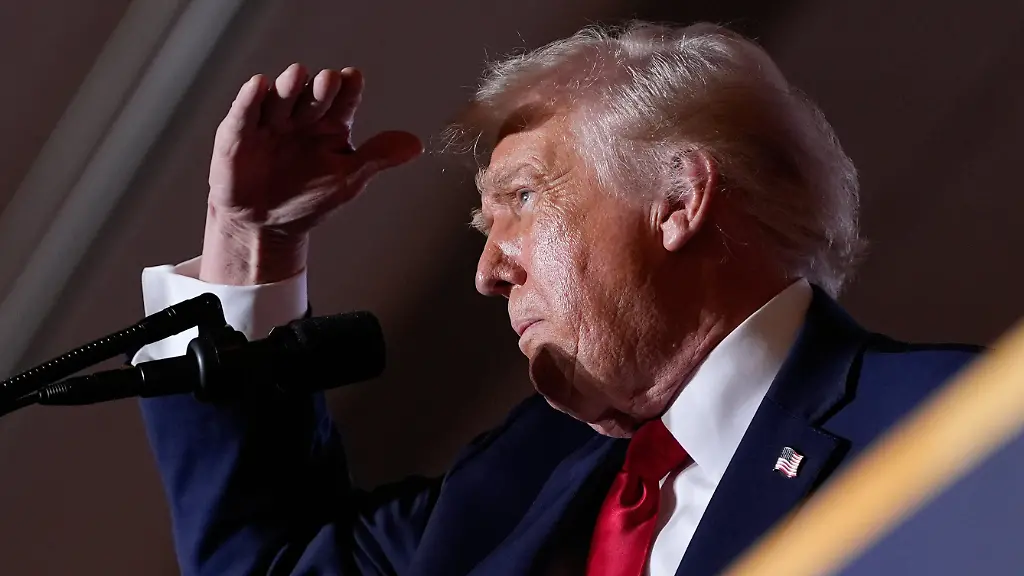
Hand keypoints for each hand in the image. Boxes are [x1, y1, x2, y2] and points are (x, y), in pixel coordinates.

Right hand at [201, 64, 422, 284]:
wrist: (264, 226)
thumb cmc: (307, 199)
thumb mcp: (347, 180)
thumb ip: (377, 157)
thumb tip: (416, 144)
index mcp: (330, 126)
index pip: (342, 102)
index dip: (347, 90)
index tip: (353, 78)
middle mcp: (301, 118)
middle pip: (312, 96)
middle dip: (320, 89)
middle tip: (329, 80)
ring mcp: (271, 123)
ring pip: (280, 98)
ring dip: (288, 86)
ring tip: (297, 75)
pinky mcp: (239, 133)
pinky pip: (245, 113)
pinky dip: (250, 99)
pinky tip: (259, 85)